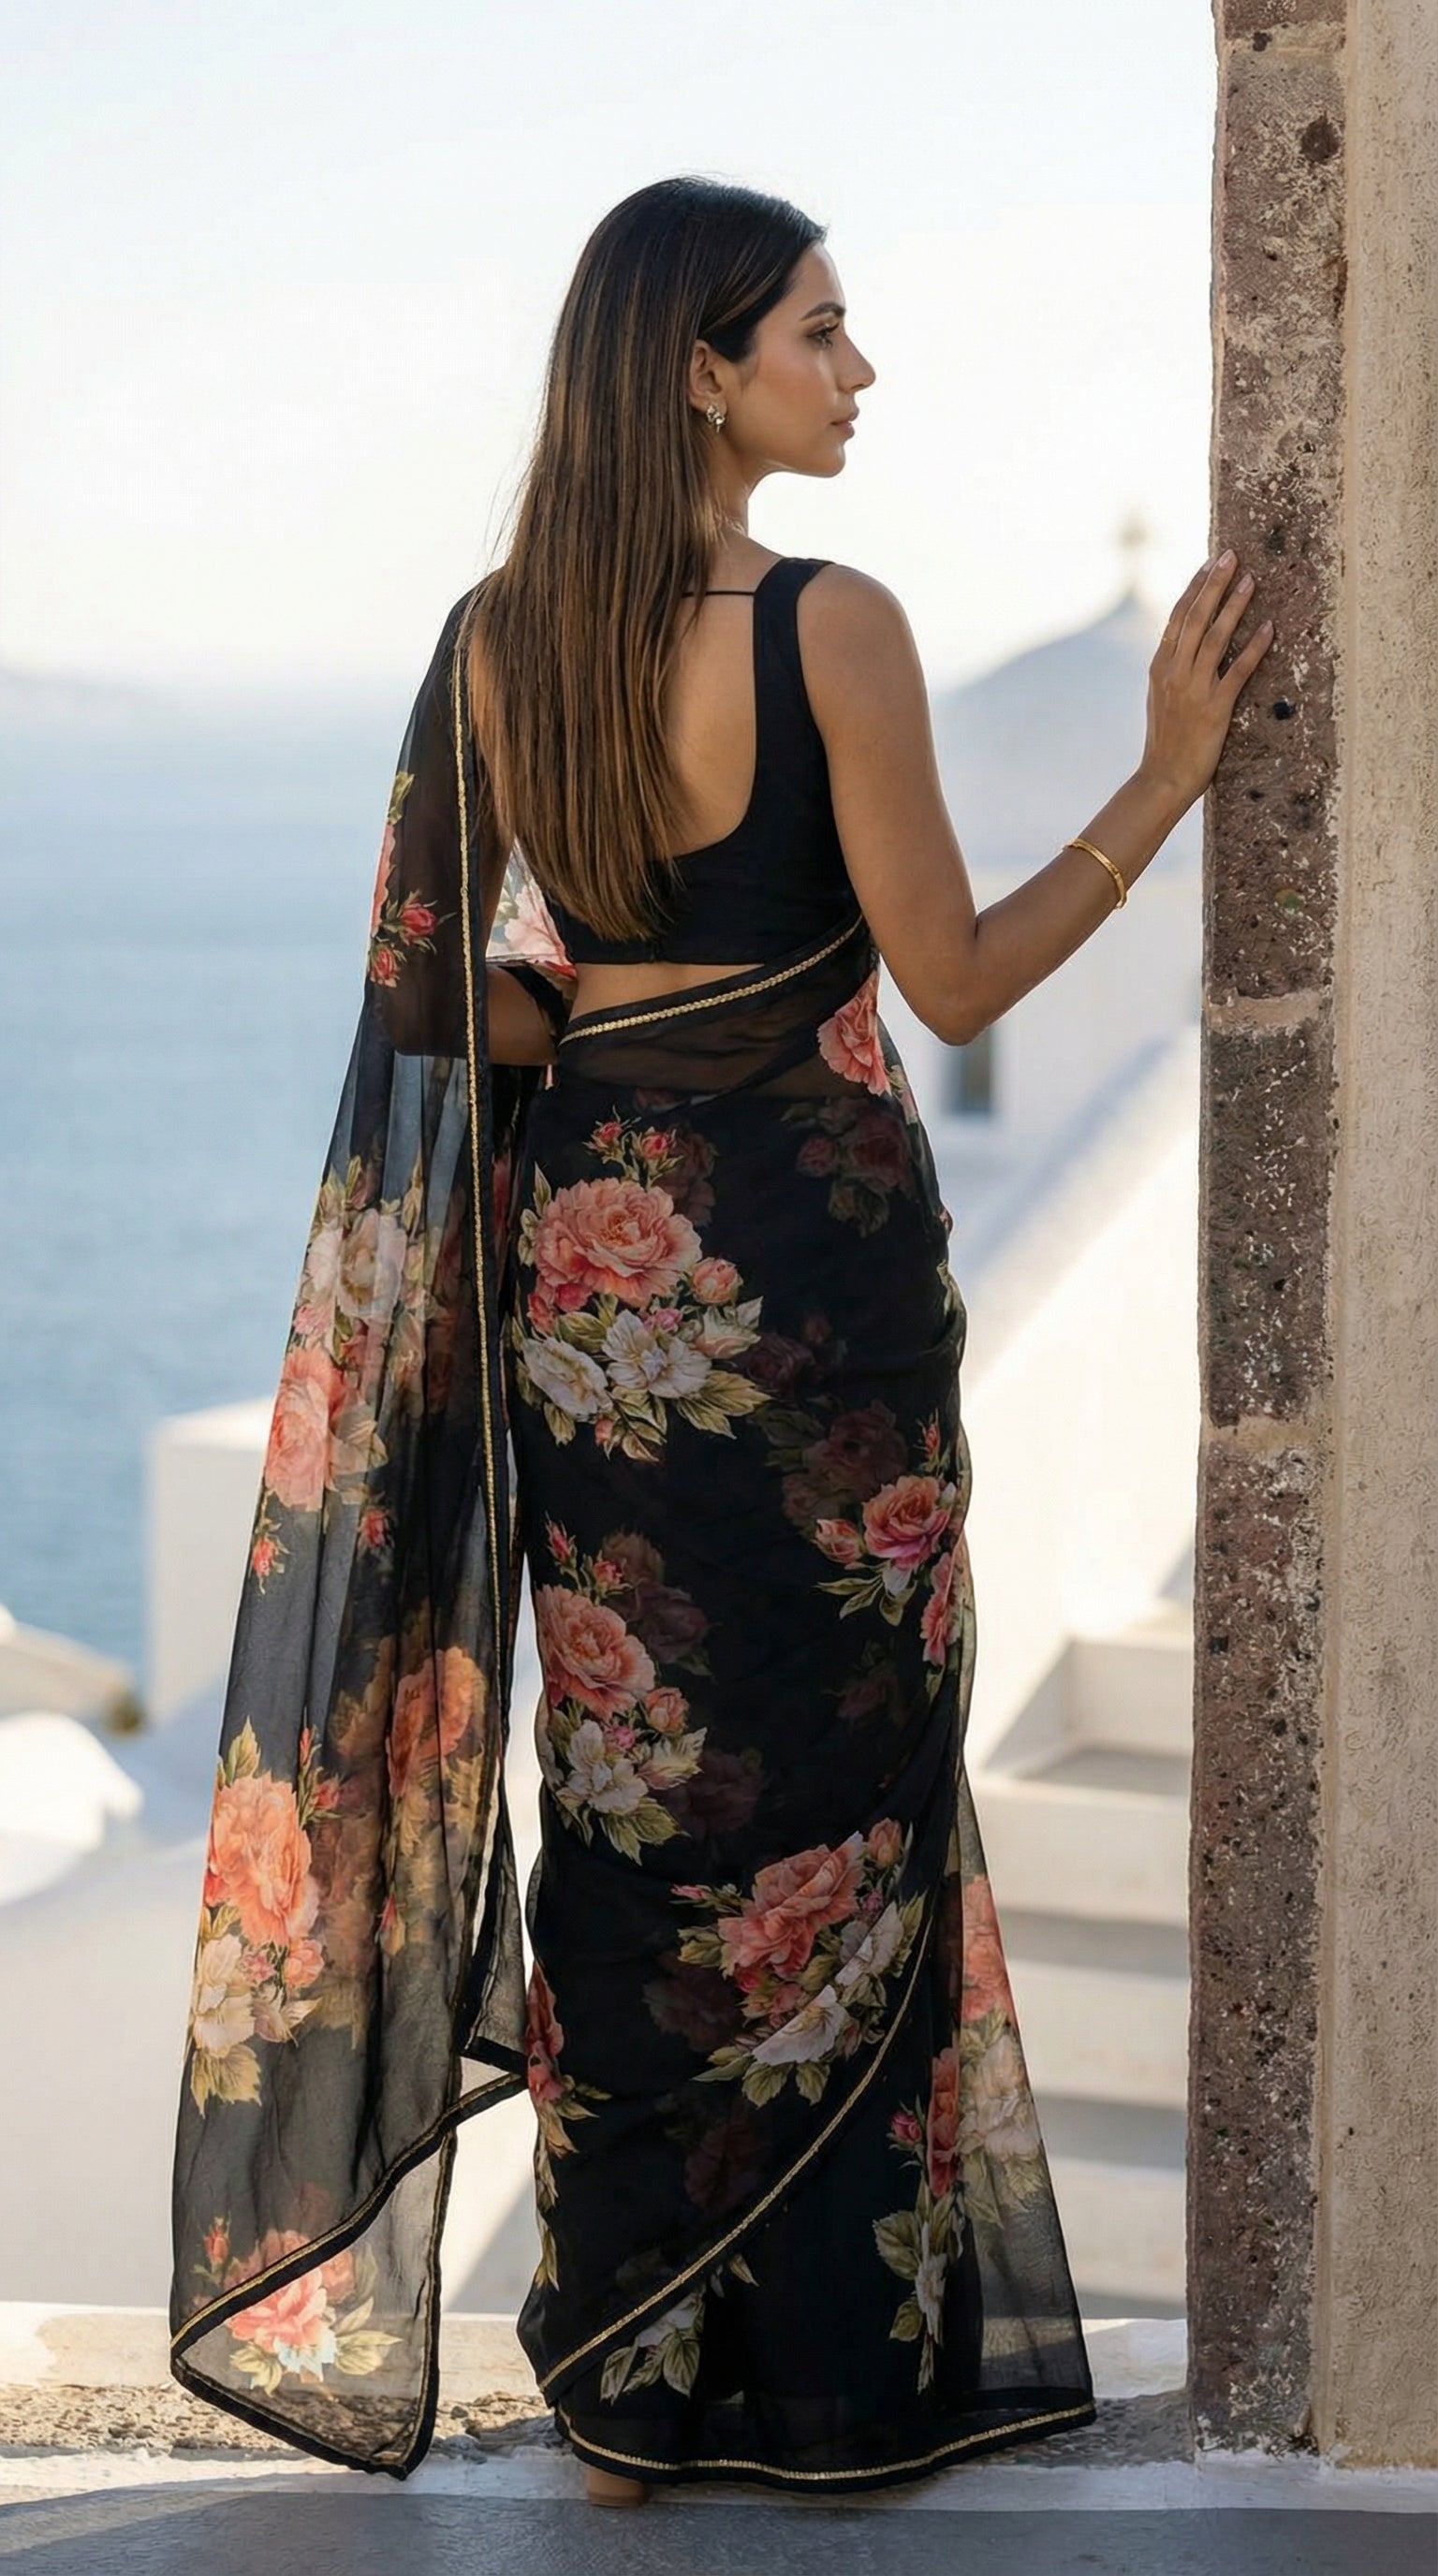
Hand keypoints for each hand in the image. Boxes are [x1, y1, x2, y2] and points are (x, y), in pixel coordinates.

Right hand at [1139, 551, 1274, 813]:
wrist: (1163, 779)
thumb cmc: (1166, 741)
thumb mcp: (1161, 698)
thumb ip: (1173, 669)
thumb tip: (1188, 643)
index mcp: (1160, 667)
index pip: (1178, 617)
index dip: (1195, 587)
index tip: (1209, 563)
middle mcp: (1174, 672)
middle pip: (1195, 618)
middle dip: (1214, 584)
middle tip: (1231, 556)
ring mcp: (1193, 689)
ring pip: (1216, 637)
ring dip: (1234, 606)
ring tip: (1250, 581)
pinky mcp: (1214, 708)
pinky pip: (1237, 671)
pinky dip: (1254, 648)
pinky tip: (1269, 628)